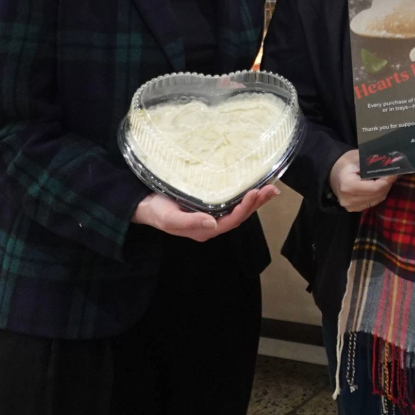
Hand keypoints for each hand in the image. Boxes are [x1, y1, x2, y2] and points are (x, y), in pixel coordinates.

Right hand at [132, 185, 276, 240]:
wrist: (143, 204)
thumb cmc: (155, 211)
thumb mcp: (169, 218)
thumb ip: (190, 222)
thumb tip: (212, 223)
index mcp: (205, 230)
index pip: (231, 221)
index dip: (245, 209)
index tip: (255, 193)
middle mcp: (212, 224)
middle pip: (240, 215)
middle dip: (257, 203)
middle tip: (272, 188)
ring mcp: (212, 214)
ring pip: (239, 208)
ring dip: (256, 199)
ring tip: (271, 187)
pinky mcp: (211, 203)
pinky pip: (233, 200)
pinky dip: (246, 193)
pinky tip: (255, 185)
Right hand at [328, 149, 393, 212]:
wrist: (332, 172)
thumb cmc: (345, 162)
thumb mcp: (358, 157)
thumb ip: (374, 162)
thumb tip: (392, 163)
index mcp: (348, 185)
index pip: (375, 188)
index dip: (387, 180)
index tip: (394, 172)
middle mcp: (348, 199)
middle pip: (377, 195)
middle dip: (387, 184)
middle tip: (392, 174)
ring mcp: (350, 206)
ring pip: (376, 200)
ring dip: (384, 189)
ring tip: (386, 179)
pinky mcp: (353, 208)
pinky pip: (372, 203)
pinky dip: (378, 194)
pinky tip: (379, 185)